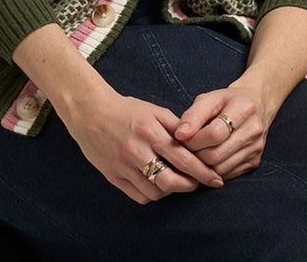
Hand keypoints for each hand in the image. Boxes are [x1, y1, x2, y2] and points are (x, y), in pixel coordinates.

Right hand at [61, 86, 224, 203]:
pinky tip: (158, 186)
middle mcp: (136, 150)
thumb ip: (176, 127)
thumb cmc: (126, 110)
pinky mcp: (113, 176)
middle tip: (198, 183)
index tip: (216, 178)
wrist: (90, 112)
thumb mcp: (153, 111)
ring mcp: (123, 166)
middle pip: (170, 181)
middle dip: (190, 185)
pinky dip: (153, 194)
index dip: (202, 171)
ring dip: (171, 191)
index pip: (183, 158)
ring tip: (178, 182)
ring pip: (155, 192)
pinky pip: (139, 196)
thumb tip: (199, 144)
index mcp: (150, 131)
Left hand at [173, 83, 272, 179]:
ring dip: (202, 165)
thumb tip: (180, 135)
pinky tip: (208, 159)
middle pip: (216, 155)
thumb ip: (192, 116)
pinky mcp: (254, 162)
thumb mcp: (209, 99)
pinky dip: (213, 171)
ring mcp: (256, 149)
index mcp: (243, 108)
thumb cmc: (226, 101)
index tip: (182, 137)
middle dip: (195, 154)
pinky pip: (227, 175)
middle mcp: (253, 130)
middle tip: (186, 147)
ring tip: (196, 152)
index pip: (215, 134)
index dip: (194, 139)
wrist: (255, 105)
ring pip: (220, 169)